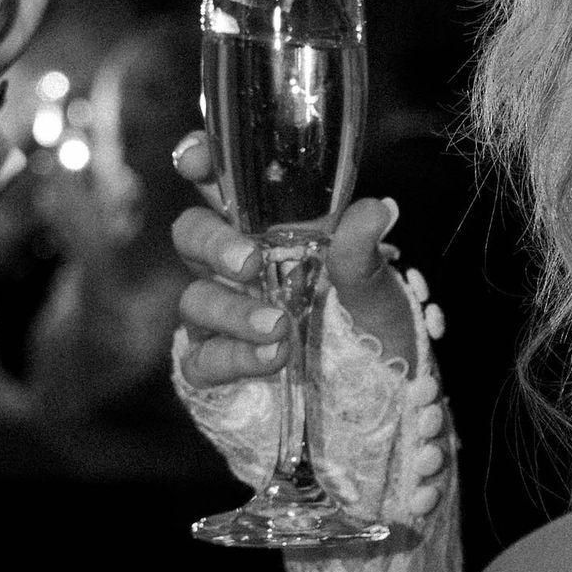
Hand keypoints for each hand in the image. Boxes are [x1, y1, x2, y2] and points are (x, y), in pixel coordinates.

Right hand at [169, 133, 447, 521]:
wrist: (380, 412)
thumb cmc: (375, 334)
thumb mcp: (379, 292)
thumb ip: (364, 252)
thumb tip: (375, 209)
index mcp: (272, 229)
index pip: (222, 183)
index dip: (200, 162)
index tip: (196, 159)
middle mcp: (239, 267)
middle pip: (191, 235)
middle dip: (213, 244)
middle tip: (250, 261)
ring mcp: (223, 316)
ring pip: (195, 298)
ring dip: (233, 310)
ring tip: (280, 327)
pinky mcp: (216, 366)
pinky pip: (202, 356)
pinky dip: (234, 356)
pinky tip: (272, 358)